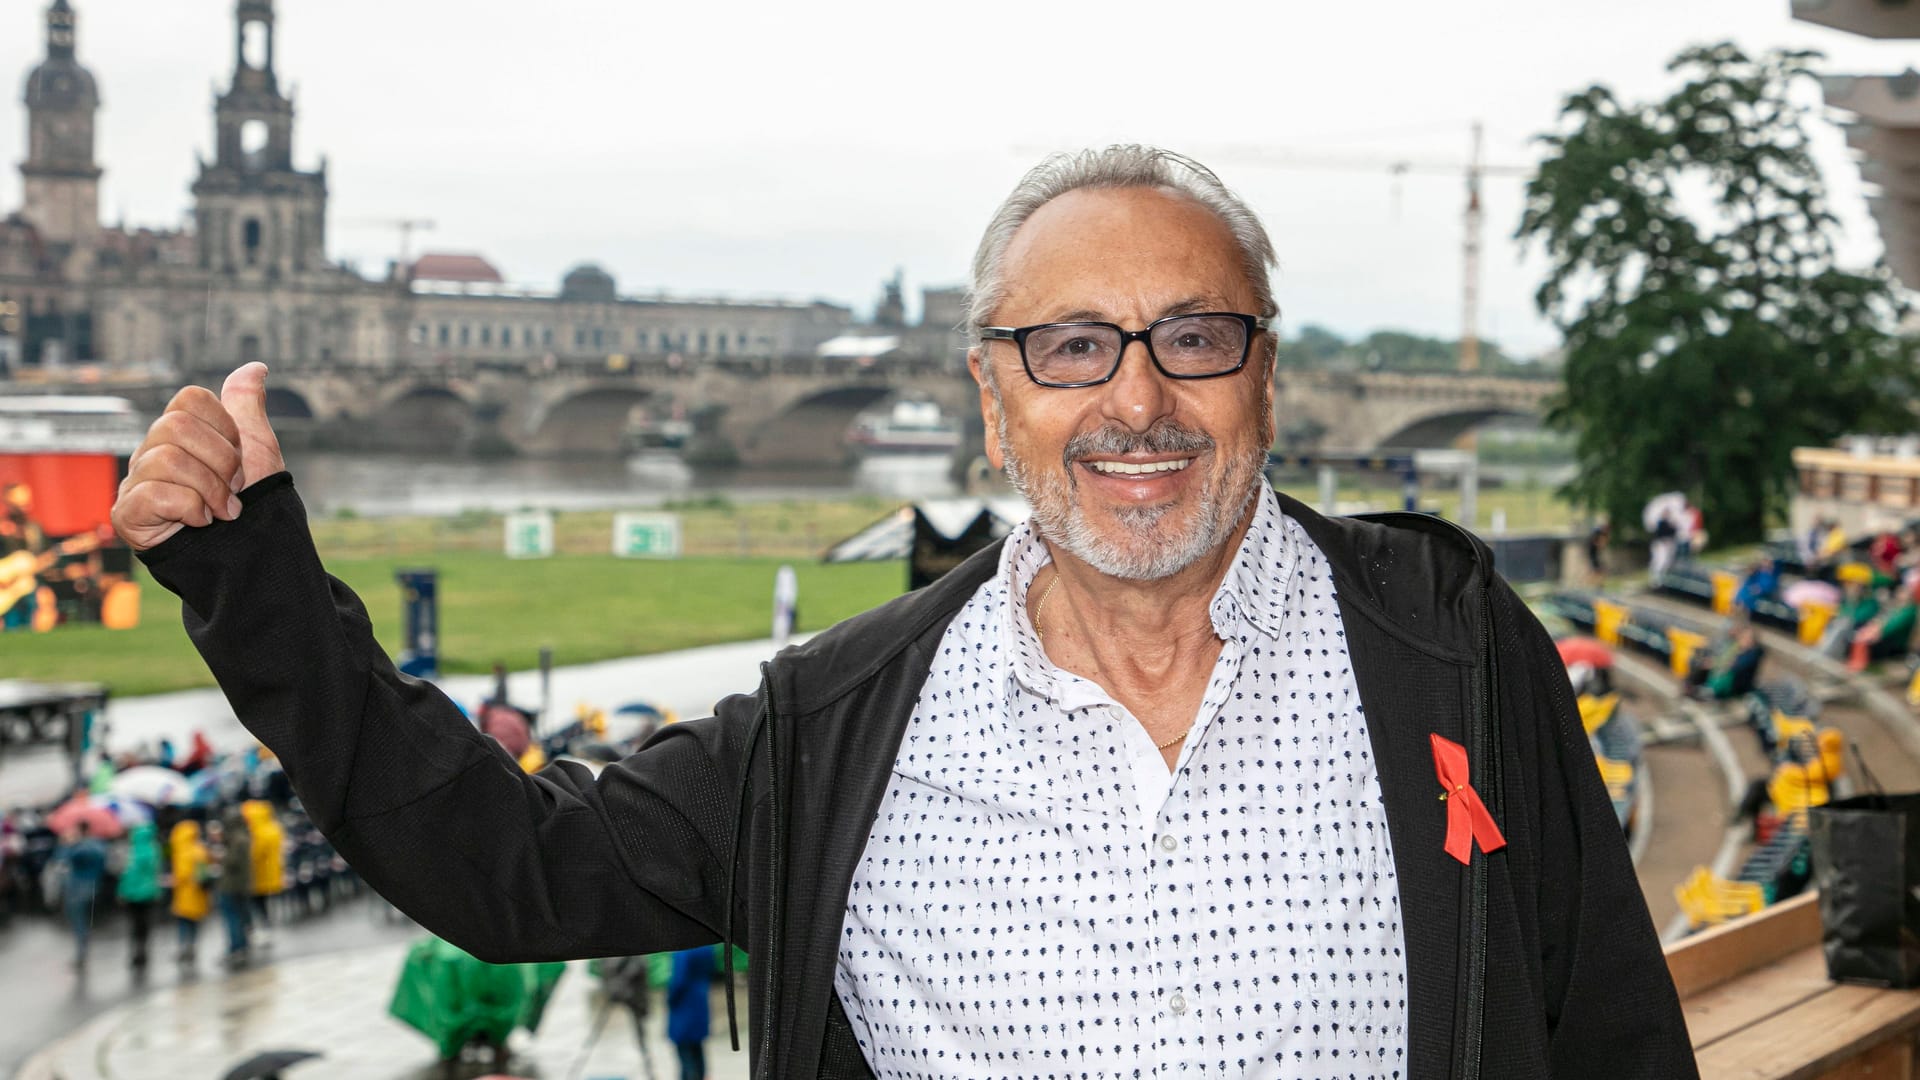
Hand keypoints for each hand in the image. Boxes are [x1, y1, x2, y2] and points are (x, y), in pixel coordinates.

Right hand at [110, 363, 285, 550]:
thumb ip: (248, 408)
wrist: (251, 556)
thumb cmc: (249, 503)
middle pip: (176, 425)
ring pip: (167, 459)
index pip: (190, 398)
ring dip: (211, 490)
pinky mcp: (127, 514)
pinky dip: (190, 509)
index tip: (241, 458)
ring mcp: (135, 482)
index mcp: (180, 433)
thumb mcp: (258, 451)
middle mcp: (152, 451)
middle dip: (221, 461)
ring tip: (223, 512)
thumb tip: (255, 367)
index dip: (226, 427)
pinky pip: (154, 494)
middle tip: (235, 488)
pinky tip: (200, 522)